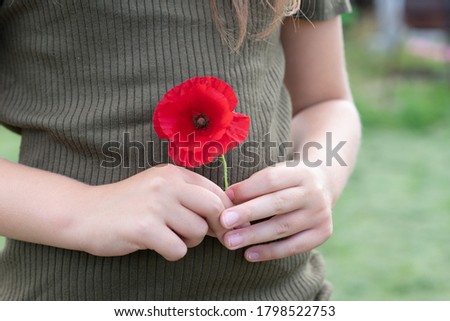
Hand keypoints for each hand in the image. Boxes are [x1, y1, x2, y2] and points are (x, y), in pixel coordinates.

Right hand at [73, 164, 230, 260]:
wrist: (84, 212)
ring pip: (198, 232)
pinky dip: (171, 253)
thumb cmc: (126, 204)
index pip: (216, 191)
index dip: (225, 212)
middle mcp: (167, 184)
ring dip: (188, 241)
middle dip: (215, 227)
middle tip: (204, 235)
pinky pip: (178, 249)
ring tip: (168, 236)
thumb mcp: (158, 187)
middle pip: (214, 208)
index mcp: (173, 173)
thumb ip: (188, 195)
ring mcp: (156, 205)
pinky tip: (156, 245)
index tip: (220, 225)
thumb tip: (224, 215)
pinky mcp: (145, 228)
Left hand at [219, 162, 332, 261]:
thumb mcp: (276, 173)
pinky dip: (270, 252)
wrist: (324, 184)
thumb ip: (253, 185)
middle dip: (248, 213)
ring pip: (283, 227)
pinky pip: (293, 246)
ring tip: (230, 241)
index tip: (226, 197)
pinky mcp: (322, 233)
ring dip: (254, 236)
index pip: (271, 180)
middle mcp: (314, 193)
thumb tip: (227, 199)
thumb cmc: (288, 180)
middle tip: (224, 221)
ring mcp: (320, 214)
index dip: (247, 189)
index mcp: (300, 173)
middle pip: (277, 203)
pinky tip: (249, 254)